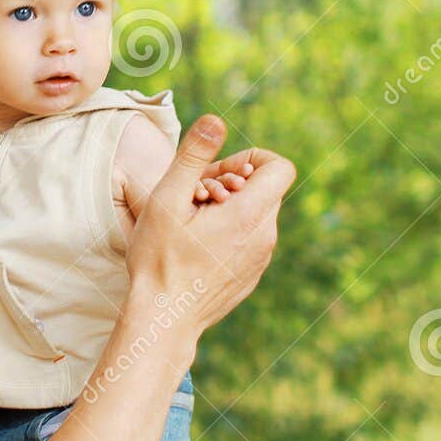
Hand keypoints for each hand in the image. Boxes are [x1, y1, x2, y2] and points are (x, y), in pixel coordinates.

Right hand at [126, 114, 295, 336]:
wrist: (164, 319)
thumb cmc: (160, 259)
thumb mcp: (168, 199)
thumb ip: (194, 156)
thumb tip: (216, 121)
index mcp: (250, 214)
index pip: (280, 166)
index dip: (250, 159)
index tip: (217, 174)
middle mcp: (265, 236)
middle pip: (265, 189)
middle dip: (233, 183)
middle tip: (195, 197)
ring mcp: (260, 260)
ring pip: (256, 215)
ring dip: (230, 209)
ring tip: (193, 224)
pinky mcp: (251, 277)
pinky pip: (250, 241)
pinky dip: (230, 233)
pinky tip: (196, 248)